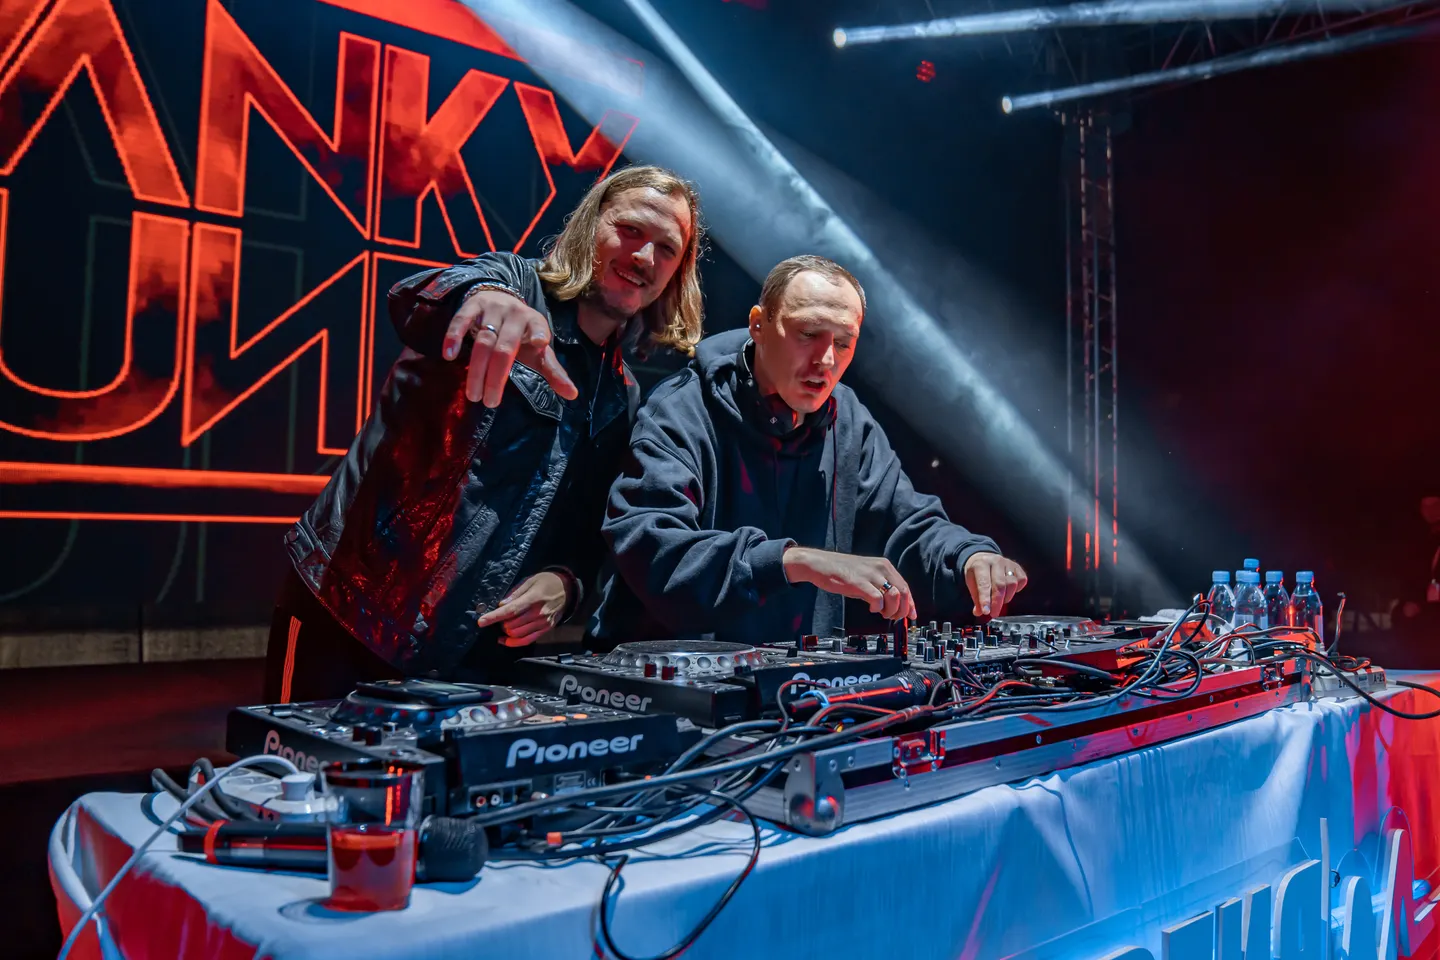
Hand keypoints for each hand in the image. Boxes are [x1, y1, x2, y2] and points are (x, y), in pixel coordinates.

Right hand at [442, 289, 577, 407]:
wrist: (499, 298)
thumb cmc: (522, 334)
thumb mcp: (538, 350)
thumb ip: (553, 371)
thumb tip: (573, 395)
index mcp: (535, 322)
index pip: (539, 328)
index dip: (540, 334)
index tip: (541, 344)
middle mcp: (515, 314)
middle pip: (505, 348)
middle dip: (496, 376)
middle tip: (490, 402)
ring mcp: (493, 308)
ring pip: (483, 340)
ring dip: (477, 369)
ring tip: (473, 394)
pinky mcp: (472, 305)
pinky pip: (461, 320)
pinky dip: (454, 336)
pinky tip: (448, 355)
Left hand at [475, 572, 572, 646]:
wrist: (567, 590)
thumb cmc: (546, 582)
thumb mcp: (530, 580)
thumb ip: (515, 594)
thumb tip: (501, 605)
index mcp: (533, 599)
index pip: (511, 611)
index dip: (494, 617)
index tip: (481, 621)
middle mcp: (539, 613)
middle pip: (512, 625)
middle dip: (501, 623)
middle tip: (501, 616)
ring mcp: (543, 623)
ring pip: (517, 634)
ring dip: (506, 631)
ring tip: (505, 624)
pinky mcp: (546, 629)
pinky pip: (527, 640)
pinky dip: (514, 642)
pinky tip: (505, 640)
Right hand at [782, 547, 916, 620]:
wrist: (820, 564)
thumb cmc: (842, 571)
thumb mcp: (866, 575)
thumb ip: (880, 586)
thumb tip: (894, 604)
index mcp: (884, 566)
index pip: (905, 586)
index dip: (910, 604)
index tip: (911, 615)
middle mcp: (880, 568)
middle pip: (904, 592)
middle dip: (902, 610)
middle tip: (893, 617)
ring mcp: (870, 575)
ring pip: (895, 596)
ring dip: (891, 610)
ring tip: (882, 613)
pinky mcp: (859, 583)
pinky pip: (878, 599)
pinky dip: (878, 608)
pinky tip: (871, 608)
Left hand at [963, 552, 1027, 617]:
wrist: (983, 558)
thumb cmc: (977, 573)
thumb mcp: (971, 583)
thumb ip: (976, 599)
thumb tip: (980, 612)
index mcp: (981, 564)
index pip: (984, 584)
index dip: (985, 599)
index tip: (986, 611)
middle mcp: (995, 561)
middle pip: (999, 585)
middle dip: (997, 602)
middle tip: (994, 613)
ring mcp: (1008, 563)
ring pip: (1012, 583)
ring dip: (1006, 597)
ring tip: (1000, 601)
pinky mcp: (1017, 566)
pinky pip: (1022, 580)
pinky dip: (1017, 589)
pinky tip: (1009, 591)